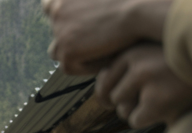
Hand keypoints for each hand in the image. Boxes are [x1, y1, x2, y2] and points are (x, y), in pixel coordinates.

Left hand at [45, 0, 171, 74]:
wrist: (142, 10)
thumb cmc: (134, 0)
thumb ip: (92, 4)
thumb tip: (89, 22)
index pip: (49, 6)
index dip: (61, 16)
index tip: (74, 24)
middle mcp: (57, 11)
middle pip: (56, 31)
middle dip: (71, 38)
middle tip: (94, 43)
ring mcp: (59, 32)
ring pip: (58, 52)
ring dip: (76, 54)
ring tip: (101, 52)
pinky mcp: (67, 51)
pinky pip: (70, 67)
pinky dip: (86, 67)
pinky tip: (106, 59)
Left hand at [96, 43, 191, 127]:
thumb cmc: (182, 69)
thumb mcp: (153, 58)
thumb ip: (128, 68)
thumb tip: (100, 93)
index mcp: (134, 48)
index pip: (103, 77)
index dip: (109, 91)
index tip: (120, 96)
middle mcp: (137, 59)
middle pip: (110, 96)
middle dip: (125, 102)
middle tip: (150, 97)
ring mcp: (145, 79)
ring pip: (122, 109)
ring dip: (138, 111)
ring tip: (162, 98)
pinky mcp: (155, 100)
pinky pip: (135, 120)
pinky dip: (149, 119)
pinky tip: (167, 106)